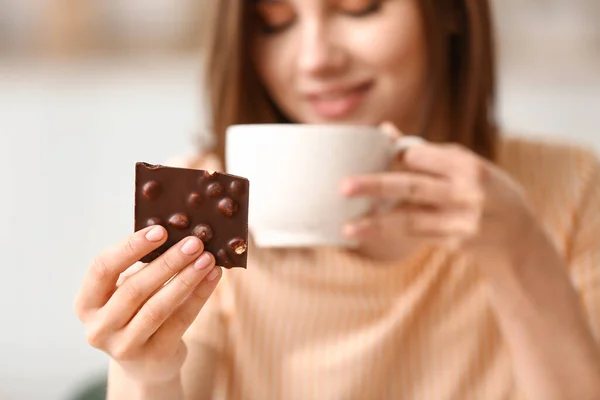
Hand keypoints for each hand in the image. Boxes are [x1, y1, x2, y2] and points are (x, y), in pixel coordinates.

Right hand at [74, 226, 220, 383]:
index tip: (160, 230)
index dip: (130, 247)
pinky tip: (213, 277)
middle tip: (194, 242)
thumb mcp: (127, 290)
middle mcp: (99, 328)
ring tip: (207, 258)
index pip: (102, 268)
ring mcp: (124, 346)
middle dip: (168, 262)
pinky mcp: (153, 356)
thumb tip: (178, 232)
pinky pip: (180, 321)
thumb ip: (141, 266)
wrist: (147, 363)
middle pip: (134, 289)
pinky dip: (199, 296)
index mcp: (86, 304)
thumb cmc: (137, 312)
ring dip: (186, 279)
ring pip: (157, 307)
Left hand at [341, 123, 538, 262]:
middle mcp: (466, 193)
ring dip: (376, 224)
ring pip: (409, 219)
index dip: (392, 157)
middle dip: (375, 186)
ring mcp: (461, 221)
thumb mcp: (466, 166)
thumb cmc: (488, 191)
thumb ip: (426, 152)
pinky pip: (414, 236)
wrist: (519, 237)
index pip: (419, 157)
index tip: (368, 156)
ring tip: (347, 227)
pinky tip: (366, 234)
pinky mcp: (455, 243)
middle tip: (344, 186)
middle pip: (412, 186)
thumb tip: (385, 130)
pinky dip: (389, 234)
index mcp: (468, 166)